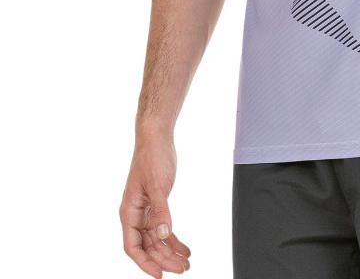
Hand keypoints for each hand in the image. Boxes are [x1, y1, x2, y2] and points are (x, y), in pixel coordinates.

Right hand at [120, 135, 190, 276]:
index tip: (160, 275)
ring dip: (170, 252)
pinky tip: (185, 249)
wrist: (156, 139)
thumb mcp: (157, 185)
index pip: (133, 246)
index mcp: (129, 212)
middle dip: (164, 259)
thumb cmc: (152, 158)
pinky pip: (164, 228)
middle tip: (183, 269)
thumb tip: (164, 234)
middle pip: (148, 246)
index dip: (145, 263)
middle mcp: (135, 215)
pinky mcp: (157, 205)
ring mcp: (146, 211)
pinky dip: (174, 239)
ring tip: (186, 263)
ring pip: (157, 239)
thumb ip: (160, 210)